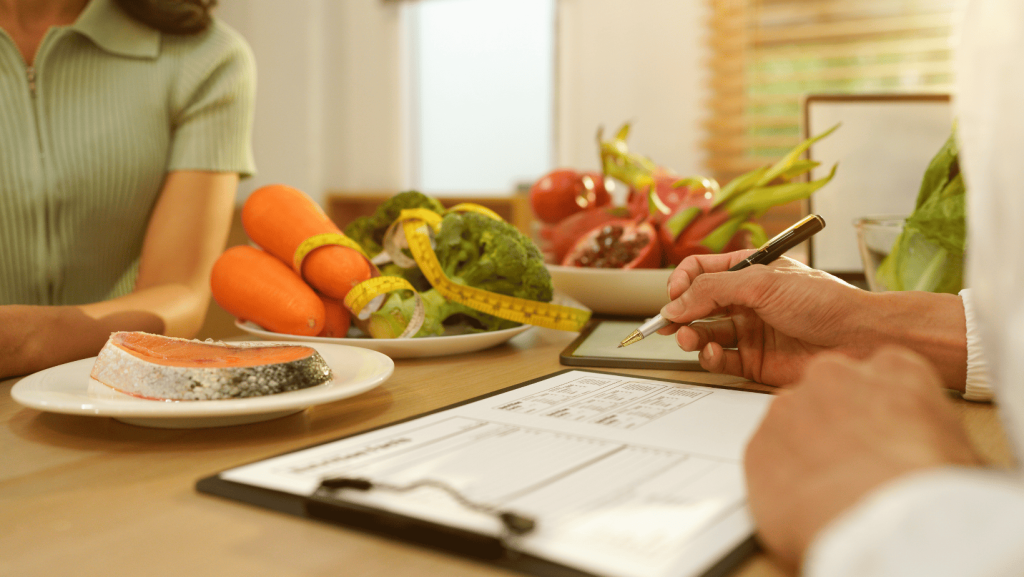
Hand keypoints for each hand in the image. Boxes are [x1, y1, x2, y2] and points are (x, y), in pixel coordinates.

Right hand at [657, 251, 873, 385]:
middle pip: (698, 304)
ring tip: (690, 339)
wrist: (861, 339)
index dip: (683, 281)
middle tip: (669, 324)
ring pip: (706, 334)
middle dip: (681, 313)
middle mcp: (748, 301)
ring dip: (692, 336)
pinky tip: (714, 354)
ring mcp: (751, 332)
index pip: (702, 270)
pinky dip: (711, 358)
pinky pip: (722, 361)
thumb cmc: (826, 302)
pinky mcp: (756, 362)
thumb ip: (714, 289)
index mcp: (750, 271)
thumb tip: (676, 302)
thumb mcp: (762, 283)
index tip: (673, 294)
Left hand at [744, 347, 981, 570]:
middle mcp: (833, 375)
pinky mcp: (757, 444)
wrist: (885, 521)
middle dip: (835, 425)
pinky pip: (766, 459)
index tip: (880, 433)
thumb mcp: (959, 448)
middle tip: (852, 464)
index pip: (878, 375)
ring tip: (830, 490)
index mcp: (892, 369)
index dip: (877, 410)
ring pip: (791, 425)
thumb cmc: (927, 488)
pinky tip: (805, 502)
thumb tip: (928, 454)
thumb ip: (928, 431)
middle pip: (827, 394)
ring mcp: (788, 406)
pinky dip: (780, 480)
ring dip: (804, 452)